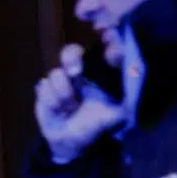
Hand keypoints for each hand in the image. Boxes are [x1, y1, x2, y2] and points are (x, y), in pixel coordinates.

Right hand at [34, 44, 126, 162]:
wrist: (69, 142)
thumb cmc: (95, 126)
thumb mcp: (117, 115)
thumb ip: (127, 100)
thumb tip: (134, 82)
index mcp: (99, 76)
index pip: (102, 53)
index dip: (107, 42)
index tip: (109, 35)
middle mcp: (79, 74)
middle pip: (71, 52)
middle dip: (71, 57)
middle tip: (74, 71)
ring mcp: (60, 81)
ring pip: (56, 74)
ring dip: (62, 96)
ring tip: (69, 110)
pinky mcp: (44, 90)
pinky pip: (43, 87)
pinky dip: (50, 102)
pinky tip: (58, 111)